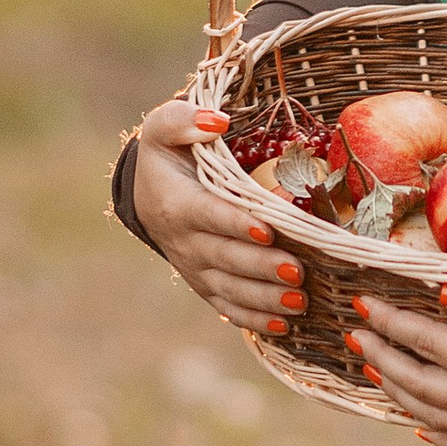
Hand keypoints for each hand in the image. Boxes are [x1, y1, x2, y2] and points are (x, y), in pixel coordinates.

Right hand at [117, 96, 304, 344]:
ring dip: (264, 298)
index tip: (266, 229)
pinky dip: (253, 319)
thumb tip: (217, 121)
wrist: (147, 194)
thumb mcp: (165, 128)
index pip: (209, 215)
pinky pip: (227, 306)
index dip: (236, 224)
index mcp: (178, 203)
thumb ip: (185, 119)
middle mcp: (185, 242)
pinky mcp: (205, 284)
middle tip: (297, 272)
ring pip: (229, 288)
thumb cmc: (168, 155)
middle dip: (261, 267)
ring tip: (299, 302)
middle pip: (225, 257)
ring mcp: (195, 268)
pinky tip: (284, 326)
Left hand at [354, 279, 446, 445]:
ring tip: (376, 371)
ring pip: (438, 419)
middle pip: (423, 384)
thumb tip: (442, 292)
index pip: (430, 343)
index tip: (364, 302)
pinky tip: (424, 426)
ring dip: (402, 394)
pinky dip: (440, 437)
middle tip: (355, 334)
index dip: (393, 321)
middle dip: (385, 357)